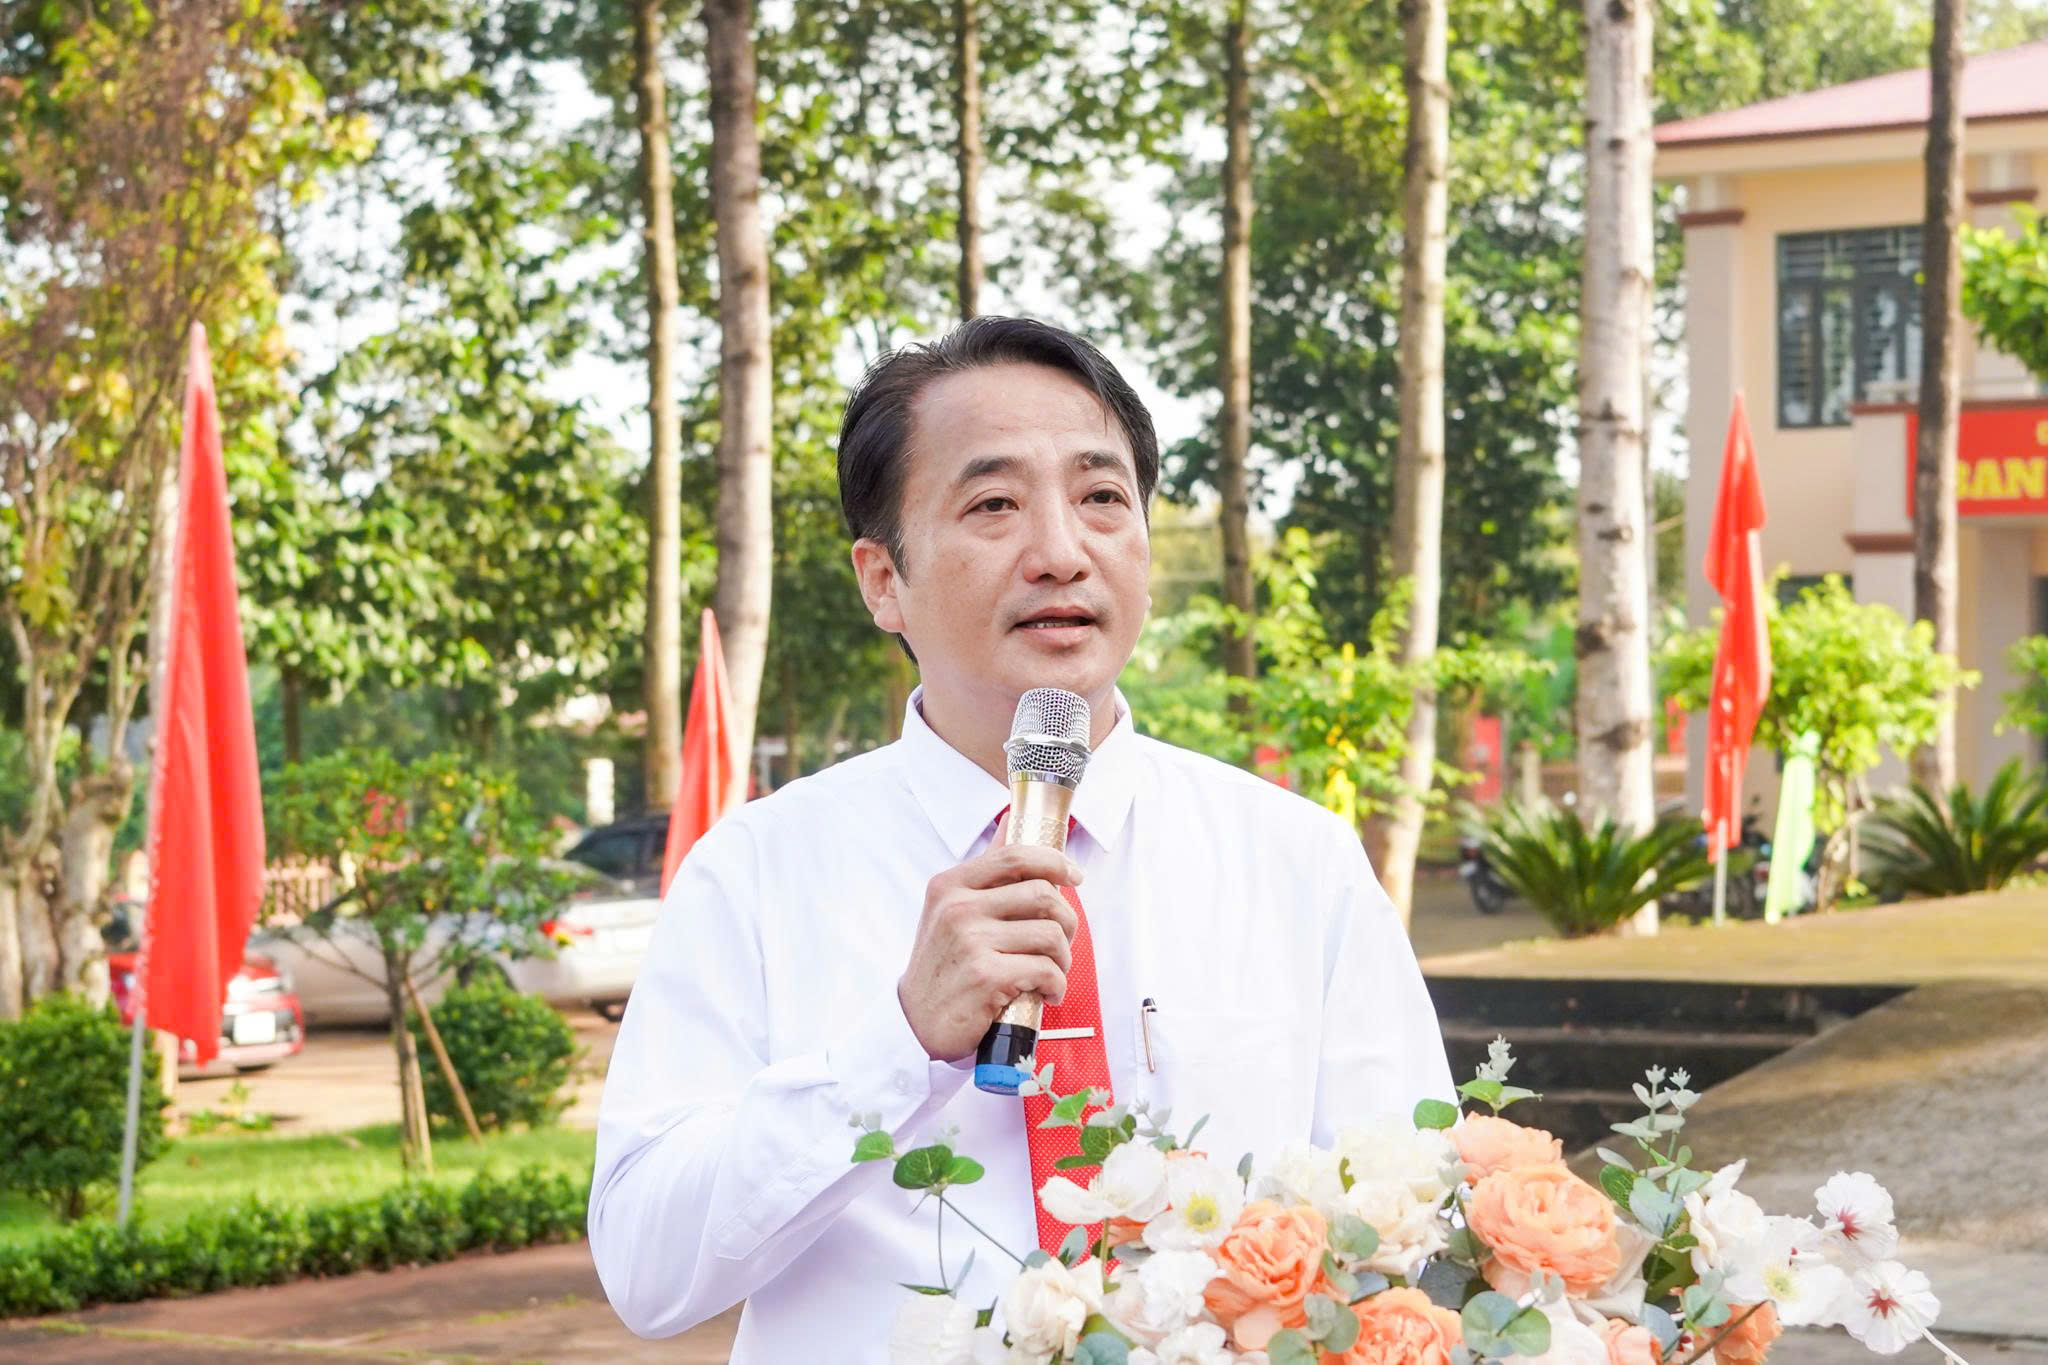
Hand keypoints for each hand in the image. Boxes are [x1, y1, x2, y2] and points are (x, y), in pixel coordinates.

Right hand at [898, 836, 1081, 1061]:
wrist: (915, 1022)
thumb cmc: (943, 965)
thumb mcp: (951, 910)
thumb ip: (985, 872)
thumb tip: (1009, 822)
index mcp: (951, 885)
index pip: (1016, 856)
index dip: (1055, 862)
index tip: (1074, 876)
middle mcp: (958, 908)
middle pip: (1043, 894)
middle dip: (1067, 921)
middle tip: (1062, 942)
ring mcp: (971, 941)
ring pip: (1050, 935)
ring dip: (1063, 959)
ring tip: (1051, 974)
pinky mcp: (985, 975)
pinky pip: (1045, 970)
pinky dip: (1056, 986)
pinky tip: (1045, 994)